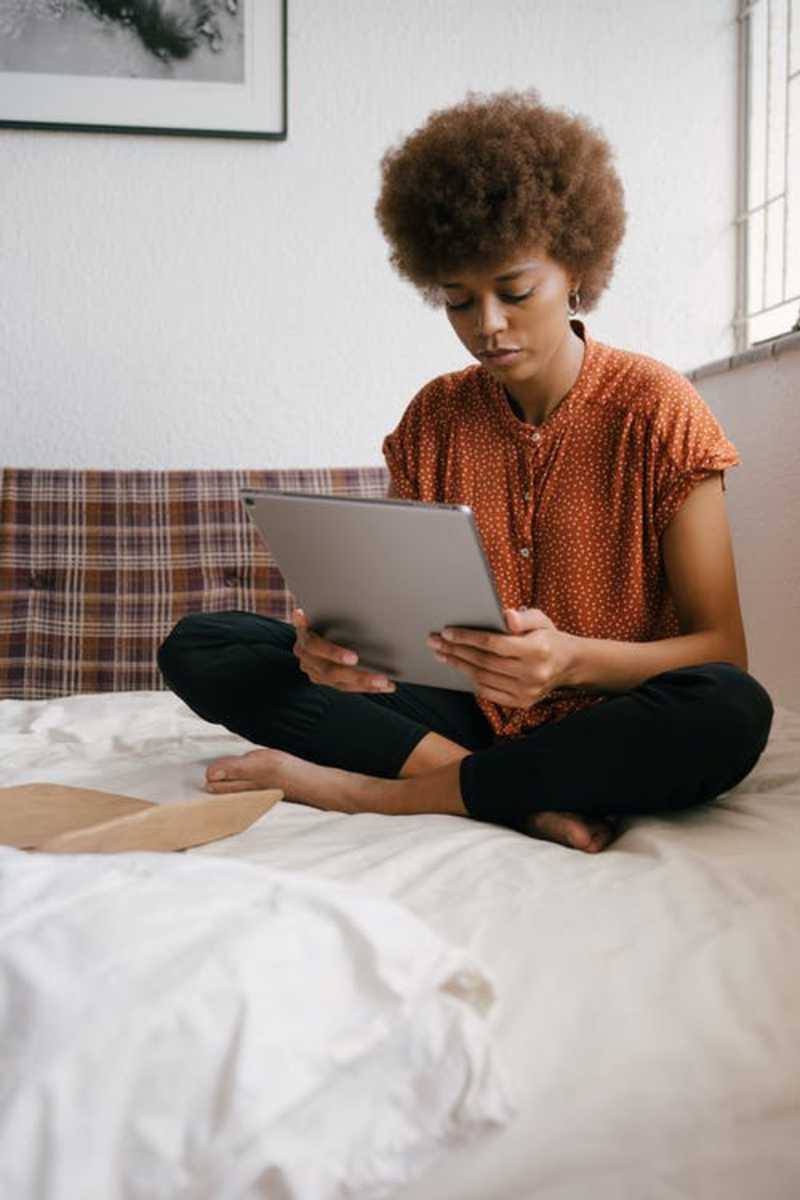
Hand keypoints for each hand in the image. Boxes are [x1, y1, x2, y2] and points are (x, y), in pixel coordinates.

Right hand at [291, 609, 395, 693]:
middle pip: (331, 671)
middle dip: (358, 676)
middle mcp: (306, 659)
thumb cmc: (321, 613)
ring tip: (387, 684)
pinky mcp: (325, 681)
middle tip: (381, 678)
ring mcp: (314, 673)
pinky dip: (366, 687)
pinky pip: (346, 688)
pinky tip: (385, 686)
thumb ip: (319, 609)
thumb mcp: (318, 607)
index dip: (334, 653)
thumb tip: (303, 612)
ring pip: (340, 684)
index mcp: (303, 639)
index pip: (316, 648)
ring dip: (366, 685)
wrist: (307, 628)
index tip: (354, 658)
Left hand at [428, 608, 576, 707]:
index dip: (468, 637)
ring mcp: (527, 692)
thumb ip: (524, 617)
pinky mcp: (522, 703)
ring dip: (459, 665)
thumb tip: (506, 616)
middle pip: (483, 661)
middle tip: (435, 641)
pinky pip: (489, 692)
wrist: (569, 665)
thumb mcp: (541, 620)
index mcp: (536, 651)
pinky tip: (460, 668)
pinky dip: (472, 680)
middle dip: (455, 650)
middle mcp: (532, 674)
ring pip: (483, 678)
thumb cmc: (548, 637)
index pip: (493, 644)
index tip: (447, 632)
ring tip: (442, 654)